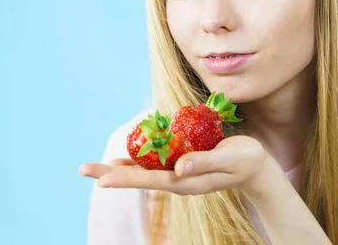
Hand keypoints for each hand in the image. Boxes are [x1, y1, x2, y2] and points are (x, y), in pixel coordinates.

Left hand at [79, 135, 277, 197]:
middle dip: (110, 173)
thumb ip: (205, 162)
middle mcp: (177, 179)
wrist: (254, 166)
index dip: (124, 177)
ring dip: (118, 168)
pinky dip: (136, 159)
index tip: (101, 178)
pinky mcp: (180, 163)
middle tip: (82, 169)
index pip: (149, 180)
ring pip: (142, 171)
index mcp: (186, 181)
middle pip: (138, 177)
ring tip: (94, 168)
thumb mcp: (229, 158)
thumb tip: (179, 168)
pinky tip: (123, 156)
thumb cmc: (245, 160)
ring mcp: (177, 173)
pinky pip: (154, 162)